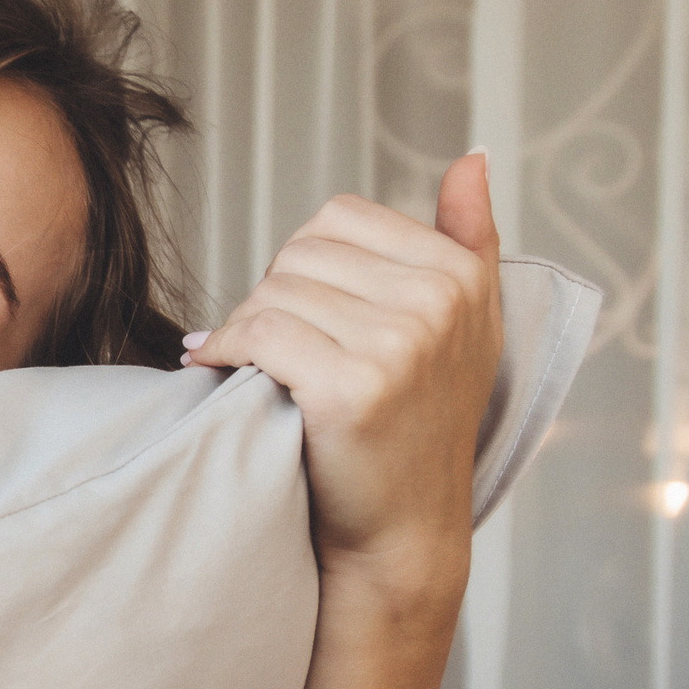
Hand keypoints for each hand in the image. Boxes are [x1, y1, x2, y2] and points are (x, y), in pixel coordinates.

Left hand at [185, 153, 501, 590]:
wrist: (401, 530)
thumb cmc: (417, 425)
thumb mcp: (464, 326)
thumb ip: (466, 239)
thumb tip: (471, 158)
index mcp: (461, 274)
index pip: (340, 217)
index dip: (301, 262)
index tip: (298, 311)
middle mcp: (441, 301)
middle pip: (299, 253)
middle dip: (268, 297)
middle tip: (267, 348)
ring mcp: (401, 344)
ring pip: (274, 292)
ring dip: (243, 330)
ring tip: (251, 367)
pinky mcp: (355, 388)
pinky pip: (258, 334)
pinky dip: (222, 351)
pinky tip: (217, 371)